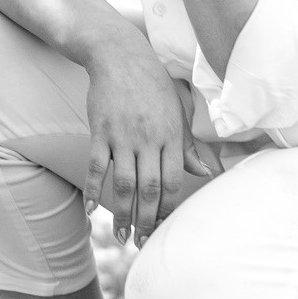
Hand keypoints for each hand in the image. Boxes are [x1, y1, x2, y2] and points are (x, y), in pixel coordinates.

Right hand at [83, 35, 217, 245]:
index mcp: (171, 135)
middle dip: (146, 221)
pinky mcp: (99, 130)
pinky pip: (95, 166)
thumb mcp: (178, 110)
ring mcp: (122, 135)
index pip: (173, 181)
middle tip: (142, 243)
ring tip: (120, 236)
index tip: (163, 228)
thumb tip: (207, 173)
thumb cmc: (154, 85)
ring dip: (121, 214)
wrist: (120, 55)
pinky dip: (92, 189)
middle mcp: (148, 138)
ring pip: (122, 183)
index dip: (168, 209)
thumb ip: (189, 145)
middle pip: (148, 189)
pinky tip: (90, 210)